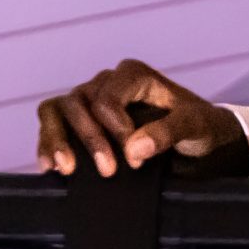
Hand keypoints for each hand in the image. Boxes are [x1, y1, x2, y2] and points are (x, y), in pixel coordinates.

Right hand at [35, 60, 239, 177]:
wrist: (201, 137)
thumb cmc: (200, 125)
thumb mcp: (196, 126)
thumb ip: (169, 132)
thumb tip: (134, 147)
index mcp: (133, 75)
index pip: (107, 100)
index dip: (115, 131)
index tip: (135, 160)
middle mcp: (107, 81)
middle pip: (78, 103)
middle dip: (90, 140)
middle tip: (107, 172)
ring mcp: (90, 98)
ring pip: (57, 109)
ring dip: (57, 140)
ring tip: (64, 169)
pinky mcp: (81, 117)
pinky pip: (51, 121)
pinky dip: (47, 142)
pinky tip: (48, 166)